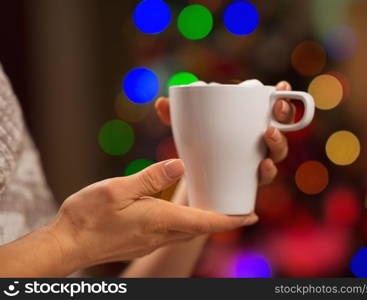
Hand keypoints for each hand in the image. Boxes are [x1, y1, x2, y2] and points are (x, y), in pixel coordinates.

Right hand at [46, 160, 256, 271]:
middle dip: (224, 220)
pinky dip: (189, 222)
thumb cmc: (88, 217)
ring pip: (189, 231)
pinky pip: (175, 232)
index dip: (231, 219)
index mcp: (160, 220)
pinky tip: (184, 212)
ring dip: (207, 221)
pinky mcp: (144, 240)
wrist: (68, 244)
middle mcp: (162, 234)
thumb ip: (150, 178)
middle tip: (241, 209)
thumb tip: (179, 165)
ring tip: (218, 207)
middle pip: (202, 228)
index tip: (251, 217)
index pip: (206, 222)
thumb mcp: (117, 190)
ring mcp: (153, 240)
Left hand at [155, 81, 295, 186]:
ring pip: (277, 153)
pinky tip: (263, 167)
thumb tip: (162, 103)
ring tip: (268, 135)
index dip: (283, 96)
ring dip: (278, 143)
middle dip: (286, 116)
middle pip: (281, 127)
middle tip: (277, 109)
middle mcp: (258, 142)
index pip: (271, 106)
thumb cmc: (197, 148)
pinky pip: (265, 177)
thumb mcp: (187, 130)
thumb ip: (176, 117)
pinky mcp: (251, 181)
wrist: (196, 182)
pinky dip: (267, 171)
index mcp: (249, 122)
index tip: (282, 87)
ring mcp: (257, 161)